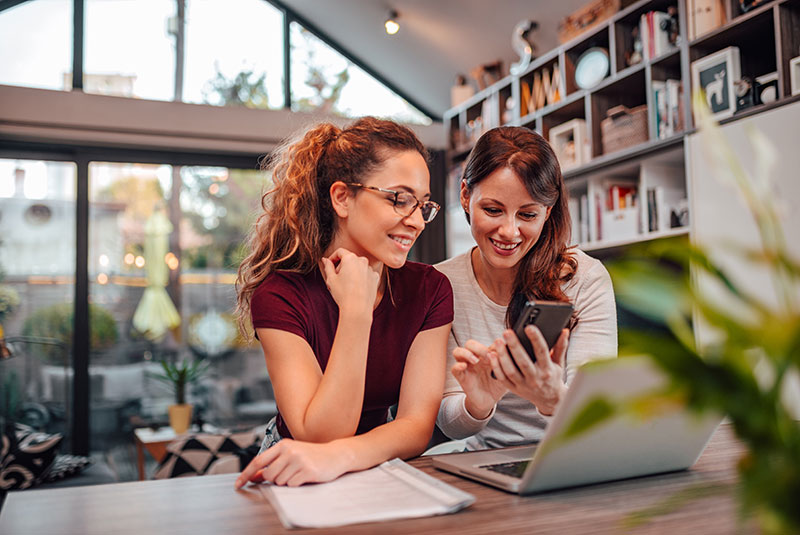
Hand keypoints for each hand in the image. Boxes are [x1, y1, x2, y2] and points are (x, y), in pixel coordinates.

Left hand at [234, 439, 349, 488]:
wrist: (335, 455)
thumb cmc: (312, 455)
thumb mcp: (291, 454)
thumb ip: (272, 463)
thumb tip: (253, 475)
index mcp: (283, 445)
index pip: (258, 461)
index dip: (246, 474)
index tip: (238, 484)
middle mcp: (289, 451)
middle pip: (269, 475)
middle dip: (275, 479)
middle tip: (288, 473)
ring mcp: (299, 461)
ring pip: (280, 481)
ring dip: (287, 481)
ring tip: (298, 473)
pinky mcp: (307, 471)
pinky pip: (292, 485)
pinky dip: (296, 484)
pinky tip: (305, 476)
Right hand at [321, 248, 379, 317]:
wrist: (358, 308)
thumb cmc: (343, 293)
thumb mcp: (331, 279)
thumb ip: (328, 266)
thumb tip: (325, 260)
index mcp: (350, 258)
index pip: (340, 252)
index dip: (333, 257)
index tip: (329, 264)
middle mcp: (362, 261)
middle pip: (349, 259)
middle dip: (342, 266)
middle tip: (336, 279)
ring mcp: (370, 269)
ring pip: (358, 267)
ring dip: (351, 273)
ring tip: (346, 286)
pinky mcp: (375, 278)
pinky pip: (366, 274)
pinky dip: (360, 278)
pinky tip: (356, 288)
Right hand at [451, 340, 508, 419]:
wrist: (489, 401)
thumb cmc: (498, 385)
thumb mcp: (505, 374)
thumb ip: (509, 364)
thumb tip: (516, 352)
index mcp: (486, 355)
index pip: (486, 344)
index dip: (494, 345)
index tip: (501, 352)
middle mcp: (475, 358)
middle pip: (470, 344)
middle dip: (478, 347)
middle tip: (487, 355)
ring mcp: (466, 366)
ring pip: (458, 351)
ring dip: (466, 353)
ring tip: (475, 360)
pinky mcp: (461, 376)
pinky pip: (454, 368)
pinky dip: (458, 365)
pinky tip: (464, 366)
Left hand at [488, 327, 569, 415]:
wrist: (549, 400)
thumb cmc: (553, 377)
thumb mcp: (559, 363)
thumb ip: (560, 347)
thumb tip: (565, 331)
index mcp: (547, 369)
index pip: (542, 352)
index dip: (536, 339)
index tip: (529, 327)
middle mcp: (535, 378)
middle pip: (523, 361)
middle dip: (514, 346)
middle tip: (507, 332)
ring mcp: (523, 385)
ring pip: (510, 371)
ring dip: (503, 356)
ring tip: (498, 341)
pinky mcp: (514, 389)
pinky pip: (503, 378)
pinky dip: (496, 367)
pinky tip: (492, 355)